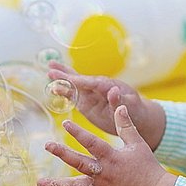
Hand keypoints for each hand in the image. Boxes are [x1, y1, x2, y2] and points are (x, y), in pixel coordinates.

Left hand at [37, 105, 176, 185]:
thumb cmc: (148, 166)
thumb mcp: (138, 143)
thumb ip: (125, 125)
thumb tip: (119, 105)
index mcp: (112, 157)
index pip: (92, 142)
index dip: (78, 132)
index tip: (65, 123)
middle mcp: (104, 173)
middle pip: (79, 162)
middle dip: (62, 153)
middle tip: (47, 145)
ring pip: (76, 185)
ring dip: (57, 184)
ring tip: (40, 182)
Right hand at [47, 61, 165, 149]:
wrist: (136, 117)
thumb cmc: (136, 111)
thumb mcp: (131, 106)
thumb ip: (120, 100)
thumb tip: (114, 89)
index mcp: (110, 87)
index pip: (94, 82)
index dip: (82, 81)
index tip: (70, 79)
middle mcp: (98, 88)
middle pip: (81, 79)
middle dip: (67, 75)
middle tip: (52, 67)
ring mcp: (92, 95)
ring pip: (74, 85)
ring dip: (62, 80)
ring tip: (49, 72)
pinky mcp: (87, 103)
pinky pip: (74, 96)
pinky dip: (64, 92)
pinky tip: (53, 88)